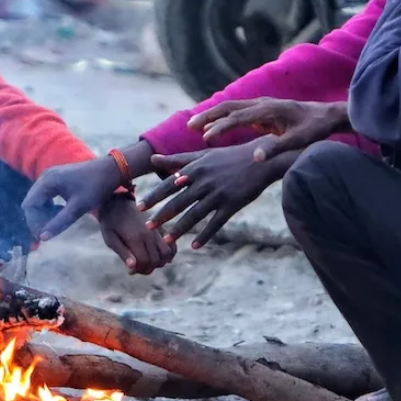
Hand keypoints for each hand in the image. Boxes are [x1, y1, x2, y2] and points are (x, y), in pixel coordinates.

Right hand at [22, 157, 122, 241]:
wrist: (111, 170)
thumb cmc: (96, 187)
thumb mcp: (78, 207)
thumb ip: (59, 222)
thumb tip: (42, 238)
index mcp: (48, 181)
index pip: (30, 205)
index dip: (33, 222)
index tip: (41, 237)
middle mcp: (45, 177)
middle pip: (32, 202)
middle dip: (36, 219)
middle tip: (45, 235)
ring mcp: (51, 176)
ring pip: (38, 199)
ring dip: (42, 214)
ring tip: (52, 226)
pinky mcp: (58, 179)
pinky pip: (46, 196)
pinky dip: (49, 207)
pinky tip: (59, 214)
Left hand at [97, 195, 175, 273]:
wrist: (118, 204)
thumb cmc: (111, 224)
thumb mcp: (110, 239)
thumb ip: (123, 253)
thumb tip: (132, 268)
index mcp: (135, 238)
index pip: (145, 262)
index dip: (139, 270)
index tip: (130, 270)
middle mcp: (149, 234)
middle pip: (156, 260)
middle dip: (147, 268)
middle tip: (137, 267)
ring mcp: (157, 231)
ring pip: (167, 254)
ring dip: (159, 262)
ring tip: (148, 261)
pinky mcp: (161, 228)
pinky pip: (172, 244)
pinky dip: (169, 253)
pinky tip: (159, 256)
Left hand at [138, 141, 294, 249]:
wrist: (261, 160)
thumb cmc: (228, 157)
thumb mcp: (203, 155)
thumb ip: (177, 159)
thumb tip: (153, 158)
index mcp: (196, 169)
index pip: (169, 185)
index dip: (154, 196)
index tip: (139, 206)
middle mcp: (205, 182)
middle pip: (179, 202)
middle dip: (162, 215)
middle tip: (147, 226)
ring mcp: (218, 195)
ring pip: (194, 215)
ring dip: (180, 229)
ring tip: (167, 240)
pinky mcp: (232, 205)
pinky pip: (215, 223)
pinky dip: (205, 235)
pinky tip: (194, 245)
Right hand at [189, 98, 348, 161]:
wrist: (326, 115)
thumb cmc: (313, 130)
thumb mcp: (297, 142)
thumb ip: (275, 148)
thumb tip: (256, 158)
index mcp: (269, 110)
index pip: (239, 117)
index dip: (222, 127)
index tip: (207, 137)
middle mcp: (262, 103)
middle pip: (229, 107)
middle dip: (209, 116)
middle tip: (190, 126)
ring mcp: (261, 105)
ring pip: (231, 107)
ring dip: (212, 115)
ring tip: (193, 126)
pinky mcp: (261, 110)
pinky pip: (237, 112)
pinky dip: (222, 118)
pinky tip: (211, 128)